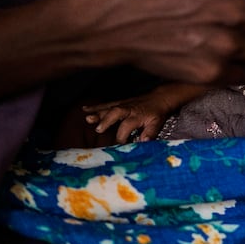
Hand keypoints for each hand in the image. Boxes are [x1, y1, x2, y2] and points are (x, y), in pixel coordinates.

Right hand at [82, 83, 206, 143]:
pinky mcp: (119, 102)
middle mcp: (128, 108)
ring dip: (97, 112)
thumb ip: (150, 133)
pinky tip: (85, 109)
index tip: (118, 145)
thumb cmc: (157, 112)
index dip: (122, 137)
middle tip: (98, 129)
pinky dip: (95, 106)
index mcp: (137, 115)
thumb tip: (143, 142)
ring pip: (108, 107)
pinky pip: (106, 104)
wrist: (159, 97)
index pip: (126, 126)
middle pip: (115, 113)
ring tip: (87, 118)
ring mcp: (122, 104)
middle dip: (106, 120)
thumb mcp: (157, 123)